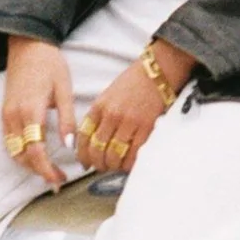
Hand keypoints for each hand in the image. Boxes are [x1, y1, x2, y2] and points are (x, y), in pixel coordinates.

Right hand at [1, 38, 77, 188]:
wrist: (27, 45)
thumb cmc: (49, 64)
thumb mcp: (64, 90)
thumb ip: (67, 119)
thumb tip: (70, 147)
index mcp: (31, 110)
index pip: (35, 151)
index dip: (46, 170)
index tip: (59, 180)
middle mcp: (14, 116)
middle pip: (22, 156)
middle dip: (38, 172)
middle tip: (58, 180)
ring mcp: (6, 115)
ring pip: (13, 151)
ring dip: (29, 165)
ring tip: (48, 171)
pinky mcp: (4, 112)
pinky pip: (9, 141)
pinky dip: (22, 153)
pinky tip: (37, 155)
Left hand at [77, 41, 192, 179]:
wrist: (157, 71)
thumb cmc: (133, 83)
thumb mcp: (108, 95)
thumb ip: (99, 116)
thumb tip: (92, 140)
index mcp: (99, 106)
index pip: (83, 137)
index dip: (82, 154)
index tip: (85, 162)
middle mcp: (112, 115)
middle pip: (97, 150)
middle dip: (97, 163)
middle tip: (101, 167)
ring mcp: (129, 122)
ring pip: (114, 155)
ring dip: (113, 166)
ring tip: (115, 166)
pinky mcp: (146, 127)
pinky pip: (134, 154)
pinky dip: (129, 164)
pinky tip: (128, 164)